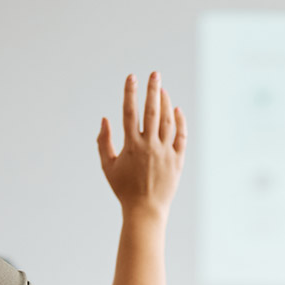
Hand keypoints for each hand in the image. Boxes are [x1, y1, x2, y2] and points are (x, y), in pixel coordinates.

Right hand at [97, 72, 186, 218]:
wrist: (145, 210)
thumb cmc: (123, 188)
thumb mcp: (107, 166)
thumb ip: (103, 141)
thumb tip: (104, 119)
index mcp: (131, 145)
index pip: (130, 112)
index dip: (130, 93)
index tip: (131, 77)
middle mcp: (149, 146)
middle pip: (152, 111)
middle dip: (153, 90)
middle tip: (154, 74)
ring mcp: (165, 152)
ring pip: (167, 121)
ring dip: (165, 103)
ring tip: (163, 90)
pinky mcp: (178, 160)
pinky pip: (181, 137)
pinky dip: (180, 122)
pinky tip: (177, 110)